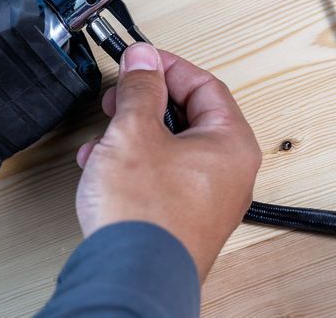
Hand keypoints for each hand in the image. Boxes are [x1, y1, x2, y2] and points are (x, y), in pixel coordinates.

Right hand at [75, 43, 260, 281]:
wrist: (131, 278)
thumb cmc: (145, 216)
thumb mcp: (134, 132)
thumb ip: (140, 89)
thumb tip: (143, 58)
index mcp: (231, 145)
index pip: (205, 85)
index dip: (168, 67)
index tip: (140, 60)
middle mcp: (228, 173)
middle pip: (189, 116)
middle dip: (146, 102)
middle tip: (121, 96)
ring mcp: (207, 199)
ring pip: (171, 146)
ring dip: (133, 133)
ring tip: (106, 135)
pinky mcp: (183, 218)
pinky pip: (162, 175)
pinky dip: (134, 162)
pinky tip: (104, 166)